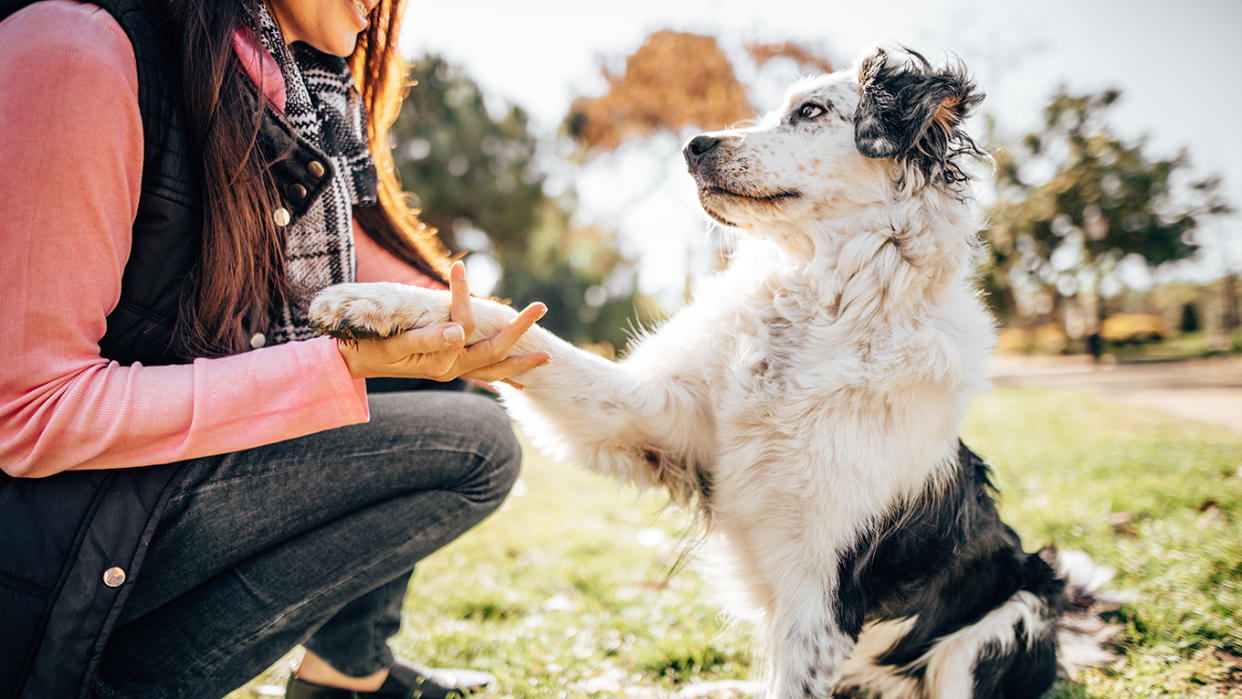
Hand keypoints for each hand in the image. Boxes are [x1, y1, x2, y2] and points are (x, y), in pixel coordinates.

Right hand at [335, 262, 550, 382]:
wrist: (350, 365)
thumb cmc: (367, 349)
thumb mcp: (393, 343)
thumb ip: (427, 339)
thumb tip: (461, 330)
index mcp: (439, 360)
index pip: (463, 323)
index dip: (463, 295)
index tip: (458, 266)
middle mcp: (450, 369)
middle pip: (494, 350)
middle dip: (519, 330)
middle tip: (542, 306)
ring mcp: (451, 371)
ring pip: (494, 368)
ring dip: (520, 361)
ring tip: (547, 356)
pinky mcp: (448, 369)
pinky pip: (482, 375)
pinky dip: (502, 372)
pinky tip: (517, 376)